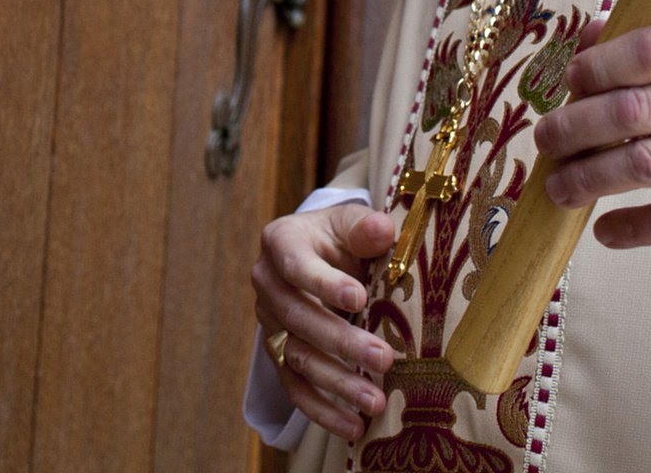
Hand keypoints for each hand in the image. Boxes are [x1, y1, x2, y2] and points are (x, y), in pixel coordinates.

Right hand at [251, 204, 397, 439]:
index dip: (323, 283)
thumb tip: (382, 230)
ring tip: (374, 402)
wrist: (321, 254)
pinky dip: (322, 411)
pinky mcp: (279, 354)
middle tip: (383, 358)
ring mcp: (270, 323)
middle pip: (298, 317)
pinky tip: (353, 427)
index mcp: (280, 242)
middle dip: (341, 342)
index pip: (296, 265)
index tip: (359, 297)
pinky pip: (295, 387)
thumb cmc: (340, 238)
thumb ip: (365, 228)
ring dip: (336, 383)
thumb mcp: (350, 224)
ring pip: (297, 357)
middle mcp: (267, 284)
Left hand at [533, 18, 650, 247]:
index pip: (650, 49)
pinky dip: (635, 228)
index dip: (596, 68)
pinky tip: (606, 230)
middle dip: (576, 128)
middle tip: (545, 142)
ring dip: (590, 178)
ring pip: (648, 164)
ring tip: (558, 188)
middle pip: (635, 110)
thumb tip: (586, 38)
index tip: (568, 86)